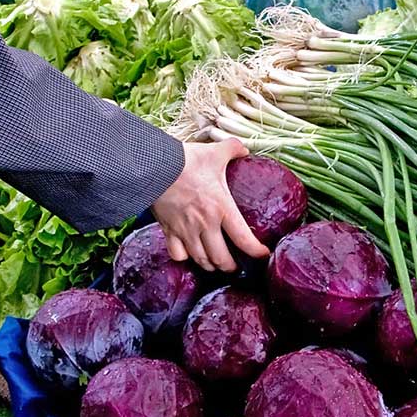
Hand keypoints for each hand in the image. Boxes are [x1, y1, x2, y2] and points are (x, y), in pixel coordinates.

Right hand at [151, 139, 268, 271]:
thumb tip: (245, 149)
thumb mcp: (215, 152)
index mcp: (222, 208)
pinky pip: (178, 254)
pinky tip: (189, 254)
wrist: (154, 165)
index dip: (256, 252)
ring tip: (215, 265)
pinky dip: (185, 258)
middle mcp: (205, 224)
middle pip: (222, 258)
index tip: (262, 254)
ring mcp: (185, 230)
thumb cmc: (186, 160)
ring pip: (201, 260)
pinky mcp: (168, 230)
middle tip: (236, 267)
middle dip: (230, 267)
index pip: (244, 239)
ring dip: (210, 266)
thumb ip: (233, 149)